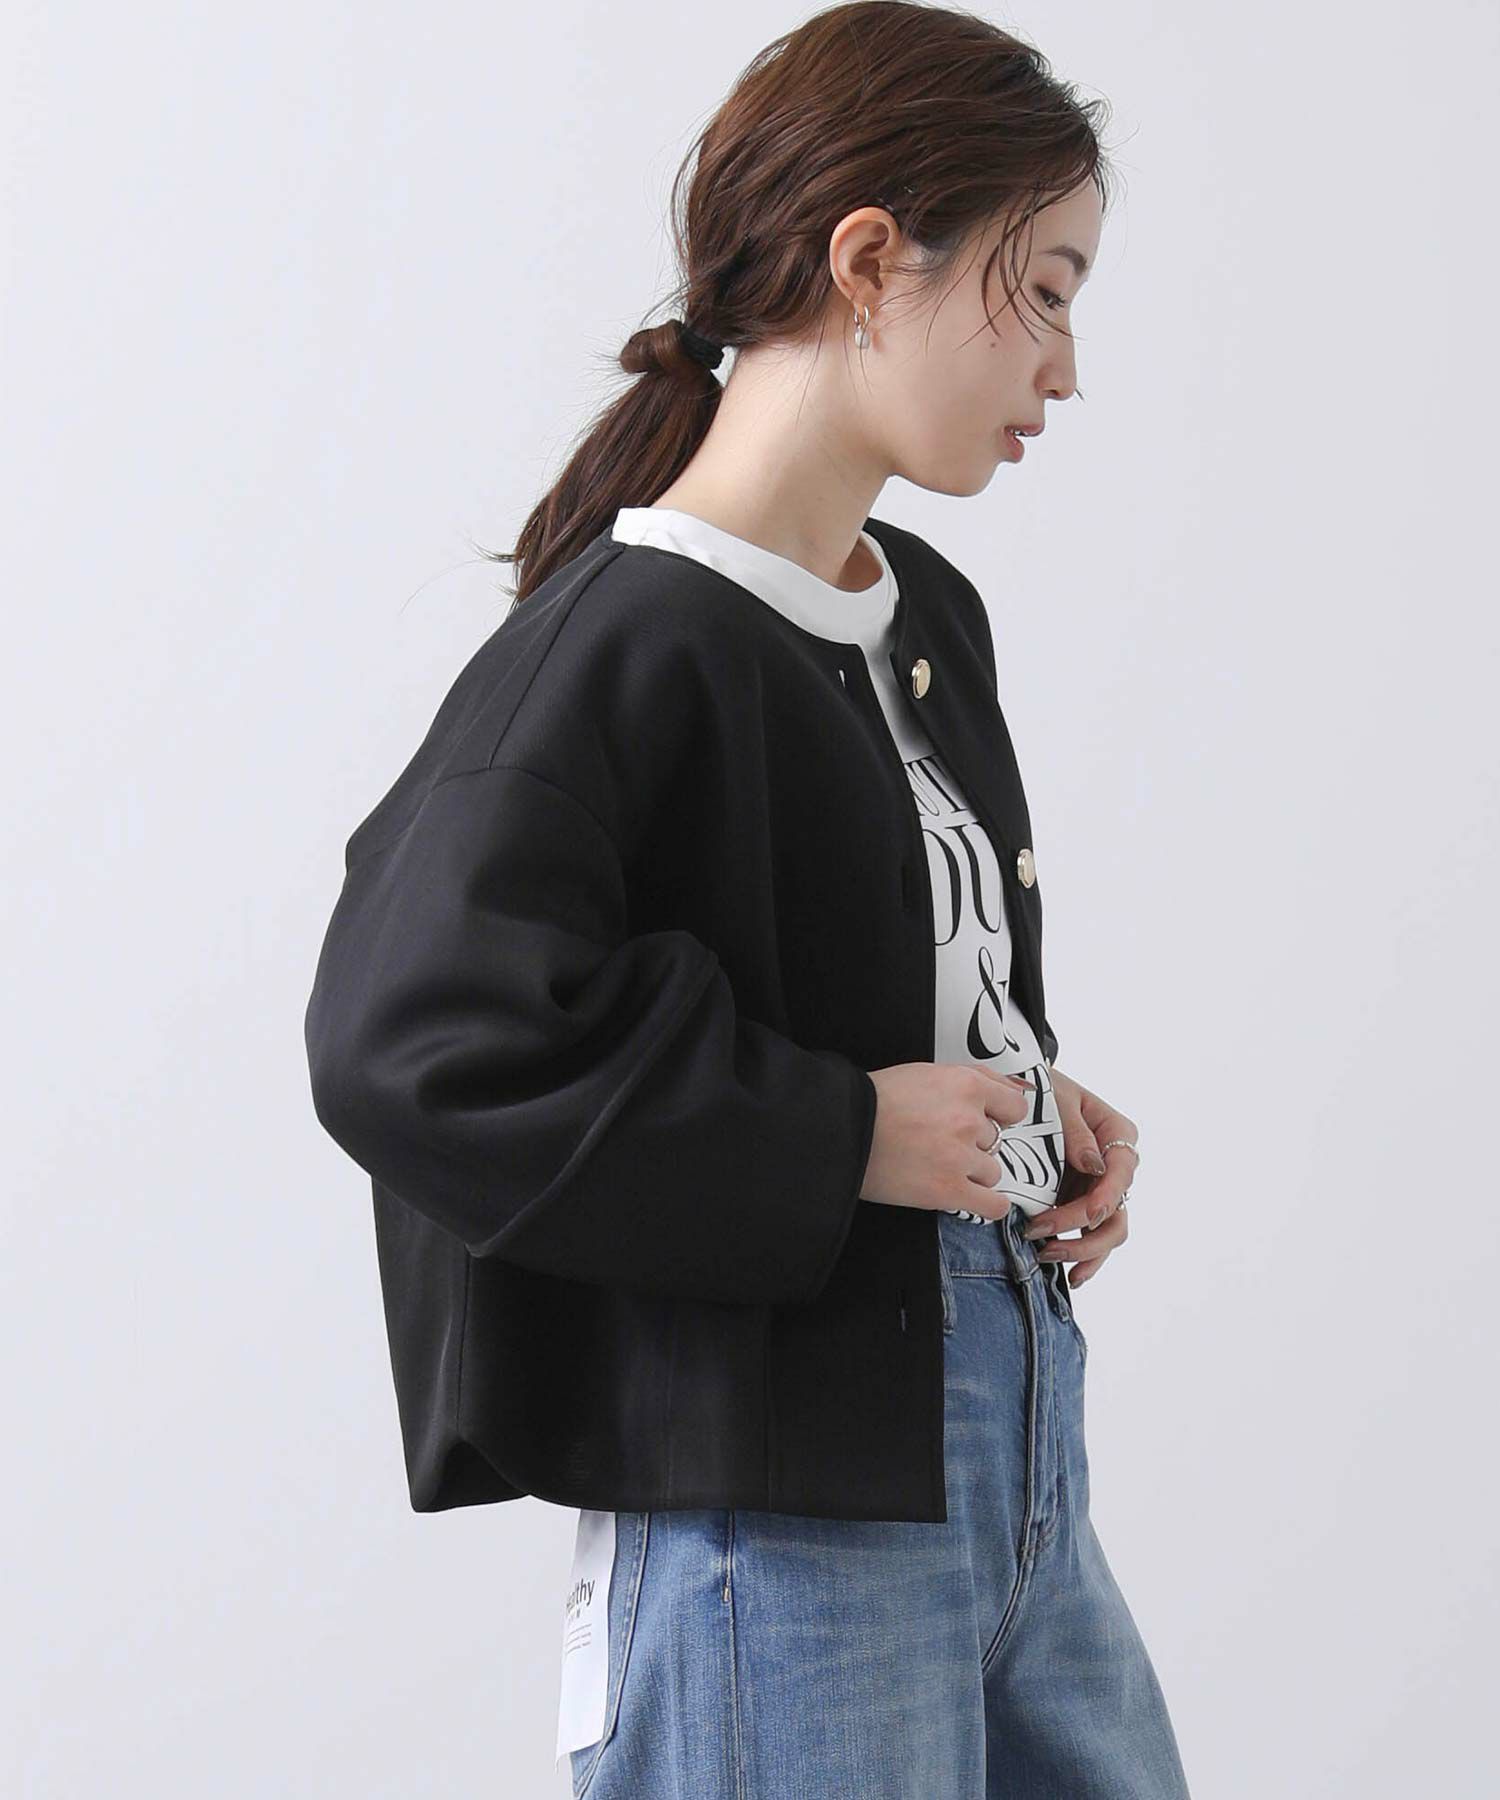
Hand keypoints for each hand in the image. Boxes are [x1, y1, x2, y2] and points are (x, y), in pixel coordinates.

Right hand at [861, 1061, 1036, 1217]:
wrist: (842, 1129)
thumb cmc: (877, 1099)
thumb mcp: (929, 1073)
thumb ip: (978, 1079)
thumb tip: (1021, 1090)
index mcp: (966, 1085)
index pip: (1014, 1106)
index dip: (999, 1116)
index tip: (985, 1122)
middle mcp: (968, 1120)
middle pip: (995, 1140)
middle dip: (973, 1143)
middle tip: (941, 1142)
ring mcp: (960, 1156)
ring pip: (991, 1171)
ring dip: (971, 1171)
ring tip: (937, 1165)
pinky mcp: (949, 1190)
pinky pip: (992, 1204)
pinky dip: (987, 1204)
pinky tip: (968, 1195)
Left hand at [1020, 1067, 1138, 1288]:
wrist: (1022, 1095)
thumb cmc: (1043, 1090)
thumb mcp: (1057, 1099)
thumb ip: (1075, 1131)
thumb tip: (1093, 1165)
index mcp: (1117, 1134)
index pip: (1122, 1171)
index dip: (1106, 1196)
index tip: (1087, 1212)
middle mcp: (1114, 1166)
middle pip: (1116, 1209)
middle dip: (1084, 1230)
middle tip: (1045, 1238)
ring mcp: (1099, 1188)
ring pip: (1108, 1231)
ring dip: (1082, 1249)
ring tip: (1048, 1255)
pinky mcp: (1081, 1202)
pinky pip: (1092, 1236)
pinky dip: (1085, 1257)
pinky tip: (1072, 1276)